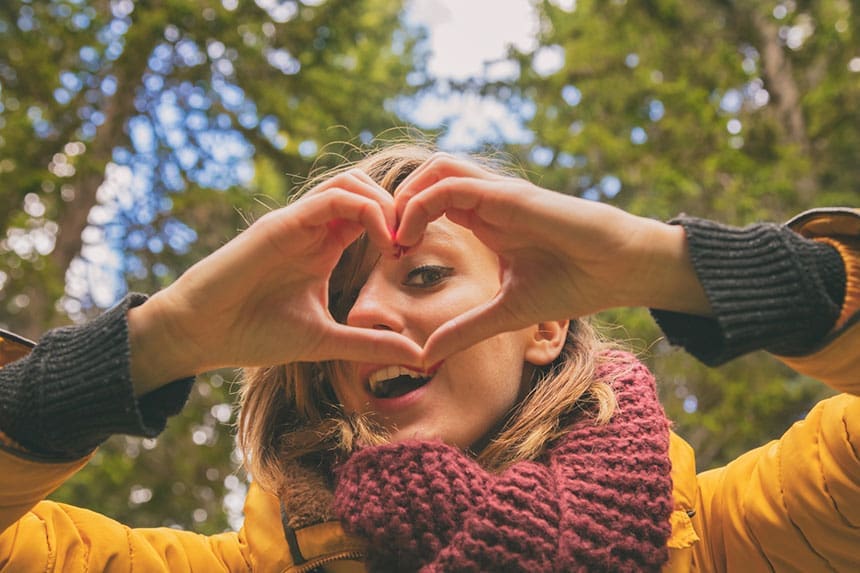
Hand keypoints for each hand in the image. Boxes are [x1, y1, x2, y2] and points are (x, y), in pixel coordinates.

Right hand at [129, 170, 421, 394]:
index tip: (415, 256)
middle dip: (399, 208)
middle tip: (415, 243)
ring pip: (352, 183)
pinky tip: (384, 242)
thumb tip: (417, 355)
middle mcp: (313, 228)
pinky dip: (367, 210)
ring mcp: (297, 222)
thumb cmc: (254, 334)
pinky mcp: (282, 223)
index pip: (372, 214)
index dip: (401, 227)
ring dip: (386, 204)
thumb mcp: (324, 341)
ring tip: (399, 242)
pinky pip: (333, 198)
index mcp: (325, 247)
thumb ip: (368, 344)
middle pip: (366, 188)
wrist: (202, 334)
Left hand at [393, 154, 709, 365]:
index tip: (389, 257)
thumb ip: (465, 328)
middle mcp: (487, 200)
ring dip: (405, 197)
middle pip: (426, 177)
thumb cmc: (573, 283)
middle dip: (395, 203)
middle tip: (383, 242)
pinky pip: (451, 186)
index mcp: (484, 220)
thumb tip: (424, 355)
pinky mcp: (509, 196)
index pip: (429, 201)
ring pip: (436, 169)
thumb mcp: (505, 313)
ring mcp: (498, 193)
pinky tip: (410, 237)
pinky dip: (421, 204)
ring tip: (395, 237)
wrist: (619, 270)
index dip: (402, 223)